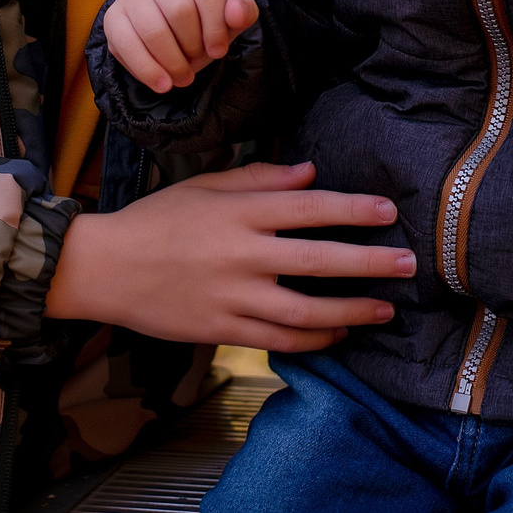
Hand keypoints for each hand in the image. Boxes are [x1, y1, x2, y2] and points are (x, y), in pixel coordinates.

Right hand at [45, 162, 413, 352]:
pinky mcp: (223, 330)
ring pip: (306, 310)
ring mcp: (233, 297)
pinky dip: (314, 338)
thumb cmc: (155, 219)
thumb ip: (260, 179)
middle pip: (319, 260)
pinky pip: (280, 339)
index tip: (388, 211)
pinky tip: (338, 333)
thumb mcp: (204, 185)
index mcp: (238, 212)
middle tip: (407, 263)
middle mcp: (241, 255)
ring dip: (352, 310)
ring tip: (385, 309)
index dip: (353, 209)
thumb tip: (311, 173)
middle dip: (369, 263)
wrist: (104, 268)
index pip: (309, 208)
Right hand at [101, 0, 258, 92]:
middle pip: (179, 11)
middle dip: (193, 46)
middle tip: (197, 63)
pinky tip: (162, 84)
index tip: (220, 52)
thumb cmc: (201, 25)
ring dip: (172, 62)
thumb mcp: (227, 20)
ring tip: (183, 78)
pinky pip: (127, 45)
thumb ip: (242, 12)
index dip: (216, 28)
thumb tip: (237, 11)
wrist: (167, 33)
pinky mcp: (113, 18)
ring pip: (153, 30)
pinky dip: (147, 70)